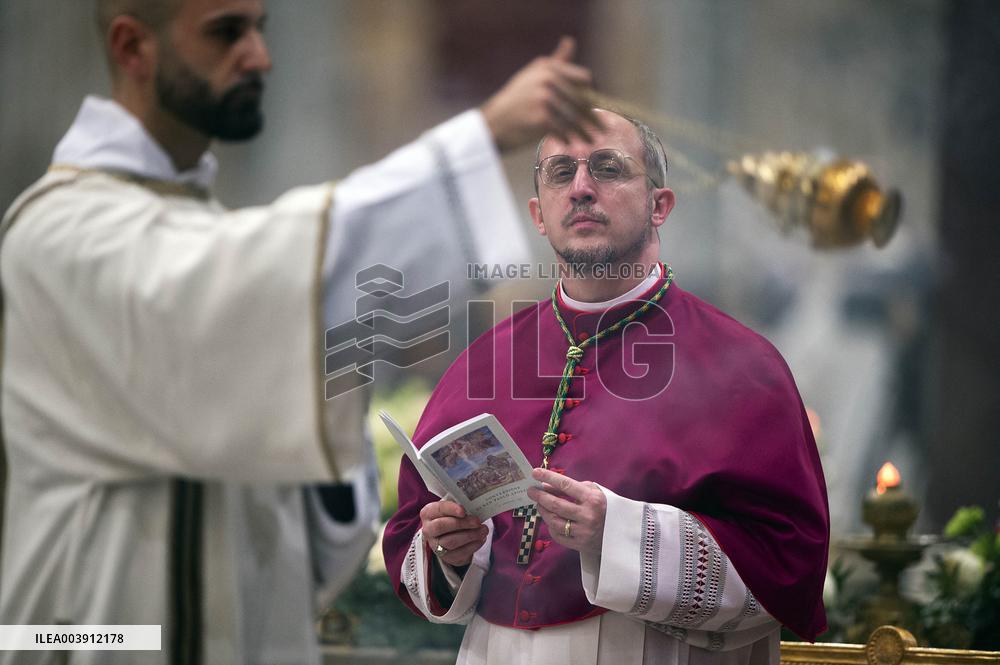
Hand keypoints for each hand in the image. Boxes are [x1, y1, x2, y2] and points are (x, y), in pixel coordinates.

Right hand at [419, 499, 488, 566]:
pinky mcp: (446, 557)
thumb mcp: (454, 508)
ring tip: (484, 530)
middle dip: (461, 524)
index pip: (438, 509)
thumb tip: (474, 506)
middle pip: (441, 526)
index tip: (463, 511)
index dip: (450, 509)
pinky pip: (459, 553)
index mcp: (428, 513)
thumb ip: (460, 506)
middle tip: (477, 521)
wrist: (452, 534)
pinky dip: (473, 546)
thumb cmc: (453, 516)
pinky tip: (481, 539)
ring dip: (470, 536)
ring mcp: (436, 545)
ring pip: (451, 542)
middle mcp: (428, 530)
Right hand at [481, 36, 602, 152]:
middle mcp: (548, 79)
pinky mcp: (541, 118)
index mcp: (548, 67)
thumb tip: (570, 41)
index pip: (584, 78)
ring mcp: (544, 98)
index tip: (596, 105)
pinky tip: (571, 142)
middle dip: (592, 117)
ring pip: (574, 117)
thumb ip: (556, 60)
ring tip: (591, 140)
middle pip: (581, 99)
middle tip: (602, 128)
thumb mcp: (533, 74)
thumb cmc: (515, 100)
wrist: (493, 123)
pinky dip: (568, 138)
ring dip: (584, 131)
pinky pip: (563, 130)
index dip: (593, 93)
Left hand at [526, 468, 605, 553]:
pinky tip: (549, 519)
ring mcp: (583, 532)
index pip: (565, 485)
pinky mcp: (580, 545)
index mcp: (593, 499)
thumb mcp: (597, 492)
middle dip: (540, 496)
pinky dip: (550, 526)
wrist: (624, 533)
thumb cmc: (608, 508)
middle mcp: (587, 515)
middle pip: (556, 504)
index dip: (548, 477)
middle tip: (531, 490)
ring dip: (543, 511)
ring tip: (539, 504)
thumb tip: (549, 485)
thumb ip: (574, 487)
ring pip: (554, 521)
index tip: (535, 473)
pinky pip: (558, 535)